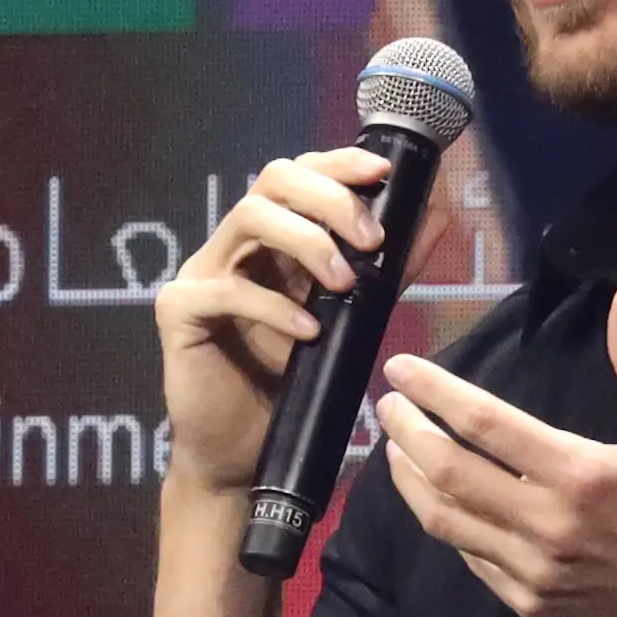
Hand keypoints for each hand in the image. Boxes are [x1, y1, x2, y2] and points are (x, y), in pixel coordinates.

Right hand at [154, 144, 395, 494]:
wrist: (243, 453)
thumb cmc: (295, 385)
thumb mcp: (356, 319)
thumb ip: (390, 269)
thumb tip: (437, 215)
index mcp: (273, 239)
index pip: (300, 174)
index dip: (339, 163)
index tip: (383, 174)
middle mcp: (235, 246)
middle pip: (272, 179)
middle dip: (330, 199)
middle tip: (370, 240)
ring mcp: (202, 273)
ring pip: (249, 217)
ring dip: (307, 241)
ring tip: (344, 283)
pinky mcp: (179, 310)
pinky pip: (224, 289)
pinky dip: (273, 305)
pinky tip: (307, 332)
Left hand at [374, 284, 616, 616]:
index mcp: (580, 474)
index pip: (484, 424)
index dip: (433, 392)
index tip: (400, 369)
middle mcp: (546, 525)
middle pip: (447, 473)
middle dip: (405, 433)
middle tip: (386, 406)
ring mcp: (533, 570)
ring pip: (445, 521)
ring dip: (410, 480)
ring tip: (396, 448)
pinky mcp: (529, 603)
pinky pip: (470, 558)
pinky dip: (447, 522)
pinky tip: (439, 498)